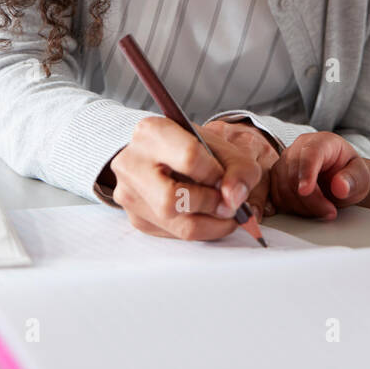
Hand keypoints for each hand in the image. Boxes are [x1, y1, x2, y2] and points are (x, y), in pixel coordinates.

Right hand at [107, 115, 276, 240]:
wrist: (165, 155)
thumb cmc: (192, 149)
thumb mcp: (223, 147)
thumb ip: (239, 169)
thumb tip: (233, 200)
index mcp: (152, 132)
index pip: (189, 157)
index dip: (215, 174)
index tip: (224, 178)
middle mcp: (132, 162)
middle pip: (172, 199)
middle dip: (209, 204)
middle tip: (225, 202)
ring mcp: (130, 194)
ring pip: (179, 225)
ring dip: (212, 223)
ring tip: (222, 210)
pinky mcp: (138, 219)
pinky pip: (177, 236)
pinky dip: (201, 229)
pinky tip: (205, 214)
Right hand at [269, 131, 369, 218]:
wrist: (341, 180)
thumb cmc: (350, 174)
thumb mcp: (361, 177)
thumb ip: (353, 180)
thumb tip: (341, 186)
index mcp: (322, 142)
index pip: (310, 154)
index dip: (306, 172)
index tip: (306, 190)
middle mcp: (299, 149)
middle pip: (293, 174)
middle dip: (310, 199)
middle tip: (330, 212)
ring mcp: (285, 162)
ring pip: (282, 187)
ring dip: (302, 206)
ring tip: (323, 211)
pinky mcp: (277, 178)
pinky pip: (276, 196)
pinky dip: (291, 207)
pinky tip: (308, 210)